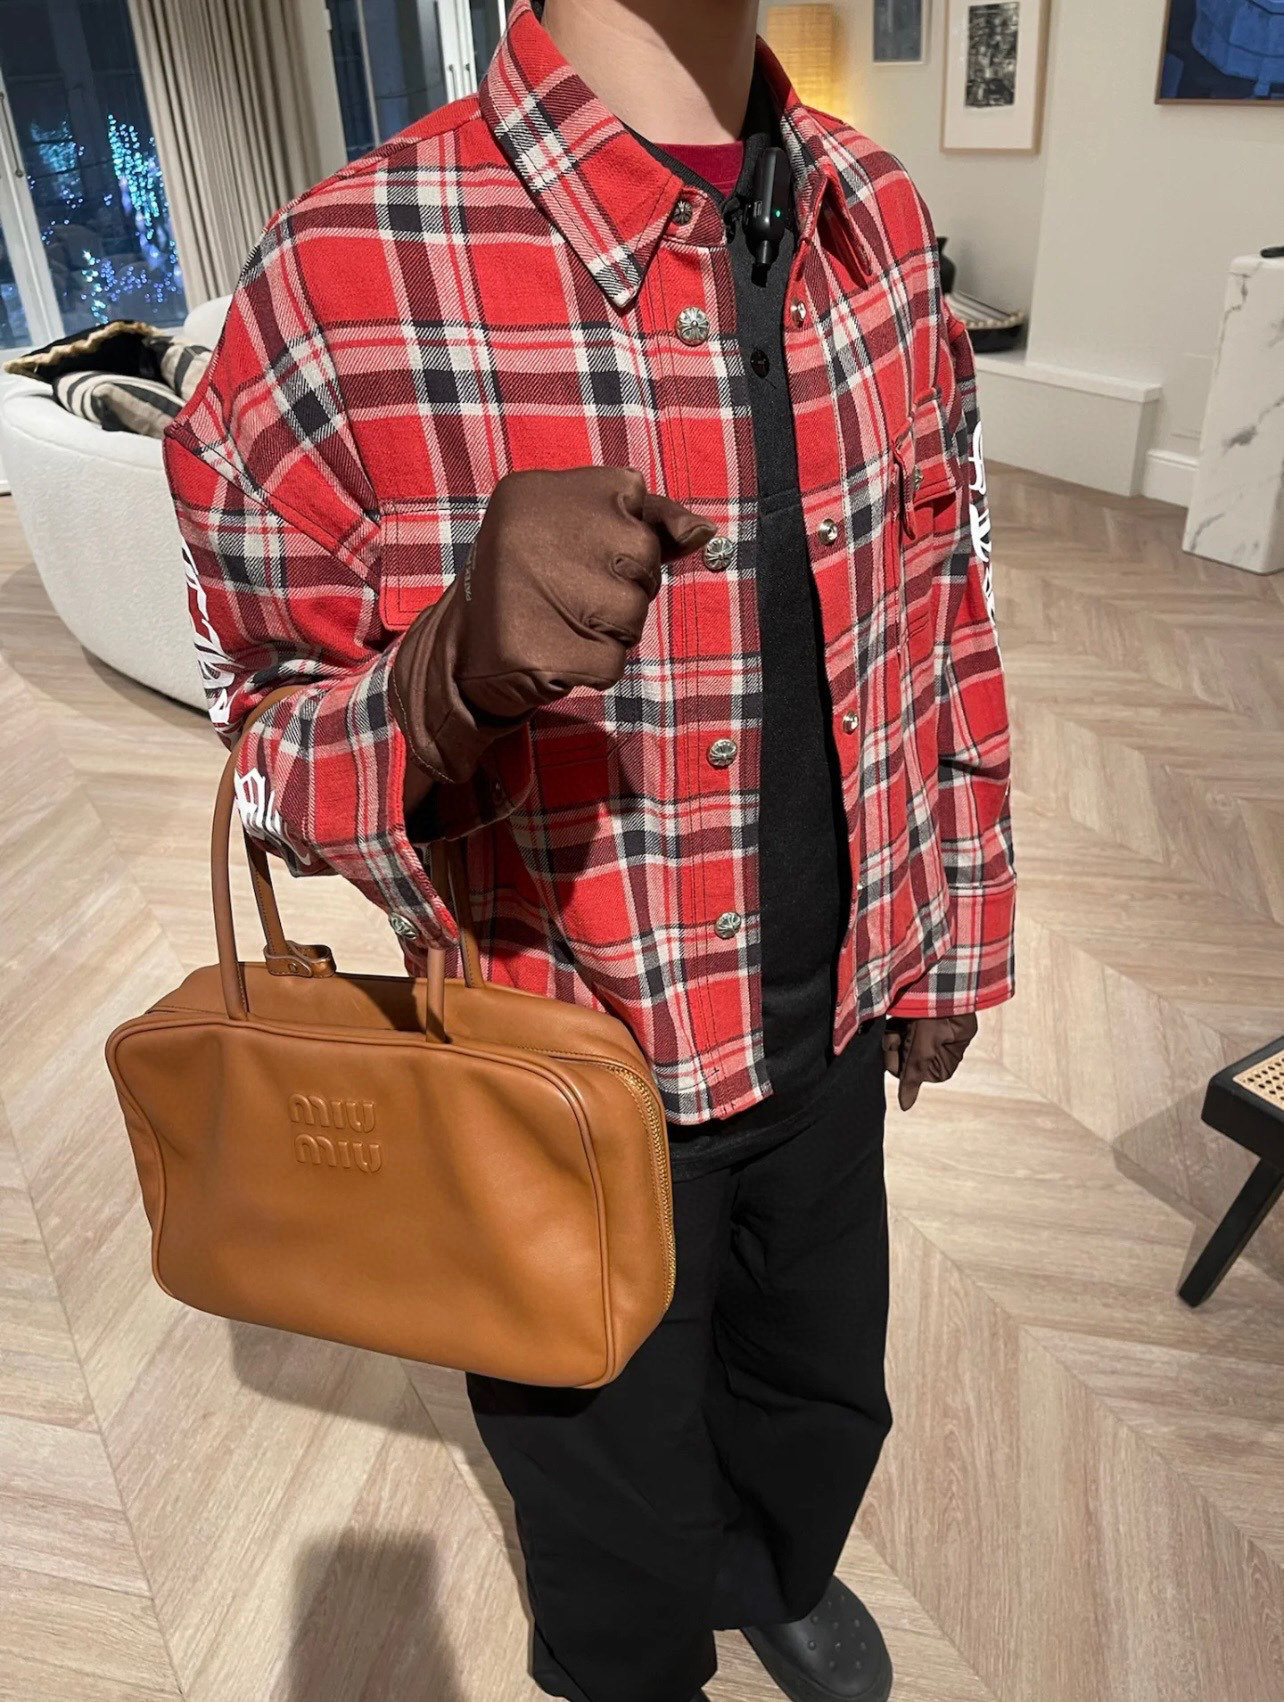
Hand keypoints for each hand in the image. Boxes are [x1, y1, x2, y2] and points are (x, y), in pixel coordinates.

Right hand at [390, 467, 714, 790]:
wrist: (462, 655)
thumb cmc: (533, 584)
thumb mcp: (580, 530)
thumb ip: (648, 520)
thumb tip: (704, 532)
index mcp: (541, 489)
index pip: (635, 504)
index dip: (620, 541)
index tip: (580, 552)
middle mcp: (534, 531)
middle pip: (641, 559)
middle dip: (622, 586)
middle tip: (570, 594)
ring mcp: (537, 590)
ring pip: (632, 614)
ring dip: (610, 631)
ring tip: (560, 624)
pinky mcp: (544, 651)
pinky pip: (613, 663)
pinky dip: (594, 667)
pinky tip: (557, 654)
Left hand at [882, 1014, 977, 1110]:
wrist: (937, 968)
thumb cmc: (937, 1006)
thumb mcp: (924, 1042)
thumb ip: (912, 1074)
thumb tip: (905, 1107)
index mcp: (950, 1057)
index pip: (915, 1074)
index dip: (902, 1061)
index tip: (903, 1044)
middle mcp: (940, 1045)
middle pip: (904, 1058)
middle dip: (897, 1045)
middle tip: (899, 1029)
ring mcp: (929, 1029)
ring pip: (899, 1042)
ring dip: (894, 1031)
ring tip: (900, 1018)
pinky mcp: (918, 1014)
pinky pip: (899, 1027)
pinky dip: (895, 1021)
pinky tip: (898, 1012)